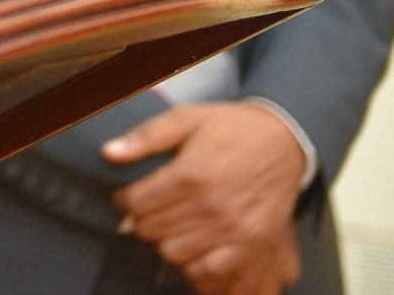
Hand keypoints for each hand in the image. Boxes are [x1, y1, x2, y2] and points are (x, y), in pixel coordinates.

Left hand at [104, 102, 305, 294]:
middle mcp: (213, 208)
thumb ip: (146, 137)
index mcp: (192, 175)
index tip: (127, 197)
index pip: (136, 205)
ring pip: (176, 255)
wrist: (284, 141)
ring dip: (166, 242)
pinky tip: (193, 249)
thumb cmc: (232, 129)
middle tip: (150, 210)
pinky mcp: (253, 246)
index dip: (124, 201)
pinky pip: (212, 274)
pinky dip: (196, 266)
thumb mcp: (186, 118)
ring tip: (171, 226)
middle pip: (152, 233)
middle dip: (143, 221)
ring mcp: (235, 232)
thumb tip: (109, 153)